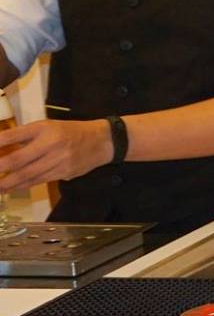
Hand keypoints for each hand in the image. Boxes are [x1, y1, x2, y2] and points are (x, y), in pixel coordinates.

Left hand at [0, 118, 114, 191]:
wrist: (102, 141)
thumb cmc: (70, 131)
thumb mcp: (47, 126)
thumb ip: (26, 136)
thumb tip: (1, 146)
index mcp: (44, 128)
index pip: (16, 135)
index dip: (0, 142)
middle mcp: (51, 144)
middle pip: (19, 159)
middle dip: (1, 168)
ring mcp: (58, 160)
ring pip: (28, 174)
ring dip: (8, 182)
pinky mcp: (64, 173)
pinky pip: (39, 180)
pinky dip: (23, 185)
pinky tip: (12, 188)